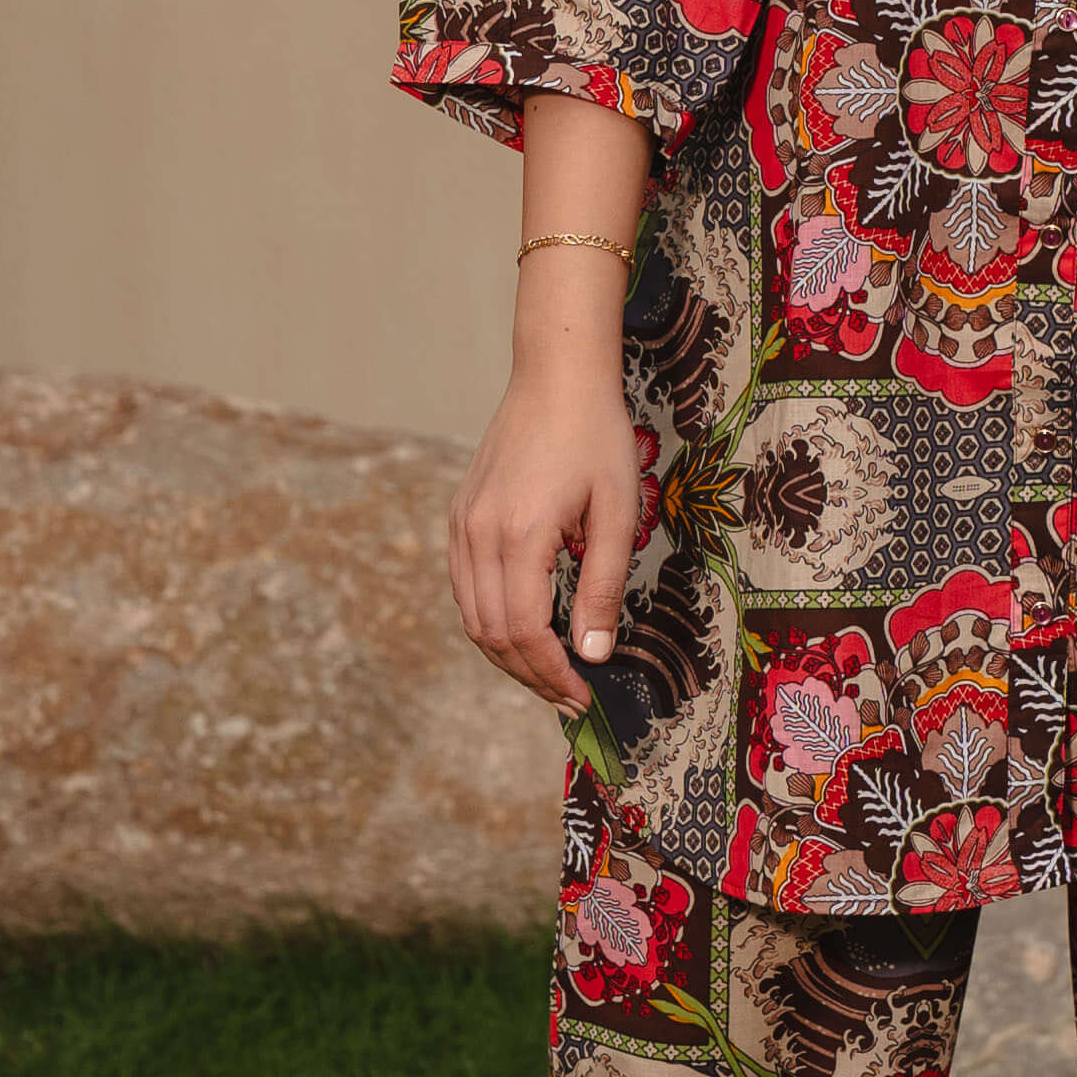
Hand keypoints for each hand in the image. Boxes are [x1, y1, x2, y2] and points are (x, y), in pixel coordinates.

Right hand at [447, 364, 643, 714]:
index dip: (552, 674)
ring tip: (548, 674)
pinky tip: (525, 630)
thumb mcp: (617, 512)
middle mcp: (478, 534)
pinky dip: (491, 621)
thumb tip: (593, 653)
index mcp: (518, 535)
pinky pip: (466, 587)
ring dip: (507, 654)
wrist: (555, 377)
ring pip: (472, 616)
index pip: (525, 631)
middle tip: (569, 698)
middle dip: (530, 675)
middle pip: (491, 634)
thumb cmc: (595, 437)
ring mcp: (461, 525)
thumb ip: (603, 586)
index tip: (582, 698)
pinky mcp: (459, 516)